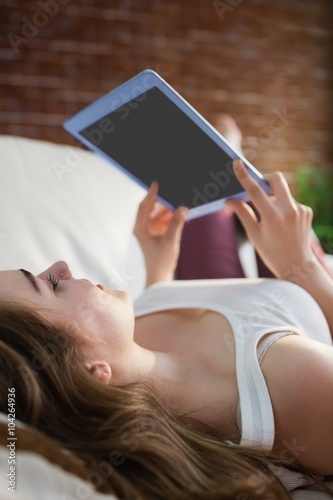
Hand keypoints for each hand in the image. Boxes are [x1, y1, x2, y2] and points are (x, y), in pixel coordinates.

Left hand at [133, 182, 188, 286]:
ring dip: (169, 208)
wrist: (160, 276)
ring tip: (180, 202)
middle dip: (162, 200)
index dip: (150, 195)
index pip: (144, 207)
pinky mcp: (158, 232)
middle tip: (172, 190)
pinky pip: (165, 219)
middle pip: (151, 207)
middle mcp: (143, 227)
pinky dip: (172, 216)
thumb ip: (176, 224)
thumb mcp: (170, 242)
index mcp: (140, 229)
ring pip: (160, 213)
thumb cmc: (160, 262)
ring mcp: (151, 229)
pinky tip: (181, 212)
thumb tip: (183, 209)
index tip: (156, 184)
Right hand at [225, 160, 314, 278]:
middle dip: (266, 178)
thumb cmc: (272, 252)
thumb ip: (243, 214)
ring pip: (282, 193)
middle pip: (277, 179)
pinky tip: (282, 224)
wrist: (297, 266)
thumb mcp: (254, 235)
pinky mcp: (306, 211)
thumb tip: (230, 200)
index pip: (255, 191)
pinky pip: (290, 202)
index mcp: (272, 218)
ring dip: (273, 199)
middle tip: (258, 186)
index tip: (238, 164)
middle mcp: (288, 211)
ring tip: (271, 220)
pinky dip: (282, 208)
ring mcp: (300, 210)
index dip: (245, 176)